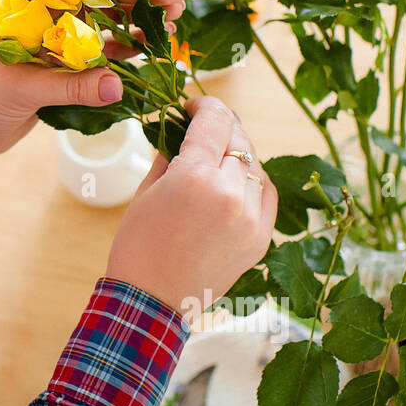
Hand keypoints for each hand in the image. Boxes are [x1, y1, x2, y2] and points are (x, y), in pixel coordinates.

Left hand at [0, 0, 187, 168]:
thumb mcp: (20, 89)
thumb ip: (69, 87)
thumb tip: (116, 86)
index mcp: (27, 4)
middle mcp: (45, 15)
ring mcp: (56, 40)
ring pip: (105, 22)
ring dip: (139, 20)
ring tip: (175, 21)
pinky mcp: (63, 67)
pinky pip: (101, 53)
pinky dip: (126, 50)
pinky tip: (153, 47)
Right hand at [105, 96, 276, 315]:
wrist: (151, 302)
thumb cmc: (138, 246)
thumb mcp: (145, 191)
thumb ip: (168, 154)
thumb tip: (178, 129)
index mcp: (194, 177)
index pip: (213, 119)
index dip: (203, 104)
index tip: (192, 105)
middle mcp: (230, 193)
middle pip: (238, 137)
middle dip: (221, 125)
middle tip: (204, 126)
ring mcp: (250, 217)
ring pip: (255, 164)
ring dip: (237, 153)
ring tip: (217, 158)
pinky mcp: (261, 237)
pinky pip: (267, 194)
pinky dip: (254, 182)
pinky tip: (235, 183)